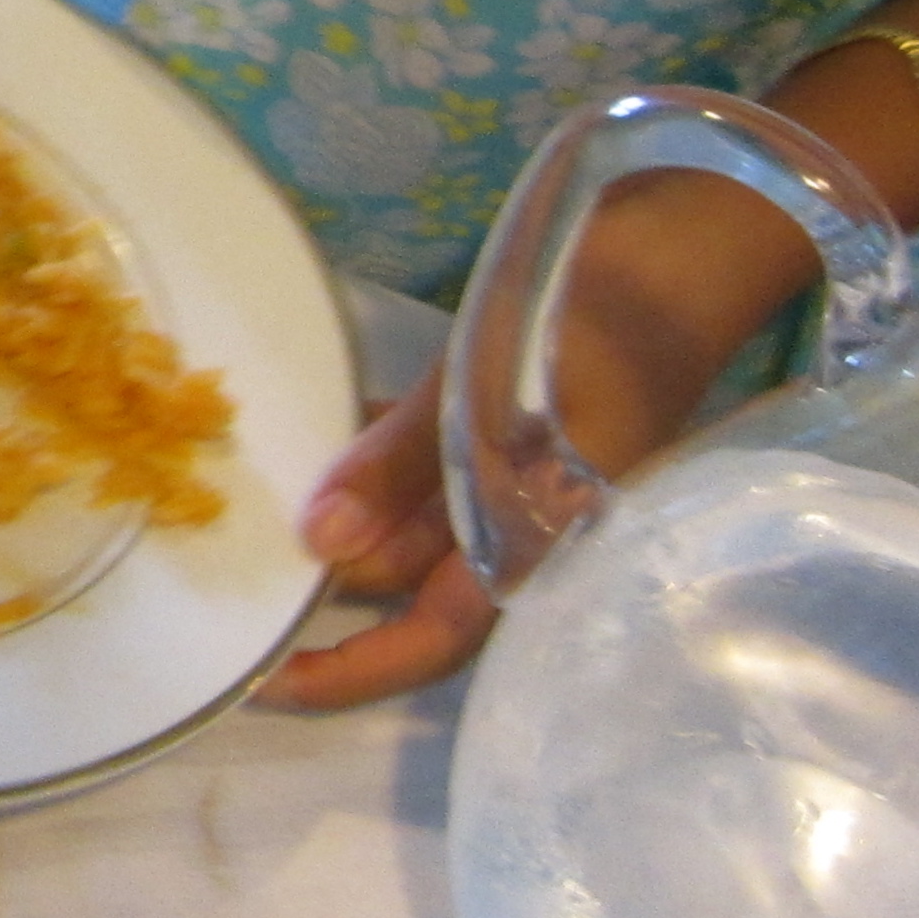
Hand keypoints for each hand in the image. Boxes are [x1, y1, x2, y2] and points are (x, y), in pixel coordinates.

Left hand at [260, 166, 810, 709]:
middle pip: (408, 582)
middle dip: (321, 584)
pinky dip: (373, 451)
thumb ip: (401, 470)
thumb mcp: (487, 397)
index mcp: (536, 547)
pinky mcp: (512, 416)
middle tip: (223, 577)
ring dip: (340, 515)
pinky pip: (427, 456)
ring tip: (243, 506)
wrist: (694, 235)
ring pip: (410, 517)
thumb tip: (320, 548)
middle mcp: (524, 525)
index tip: (264, 682)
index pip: (430, 639)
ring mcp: (520, 471)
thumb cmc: (596, 325)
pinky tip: (313, 428)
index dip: (347, 668)